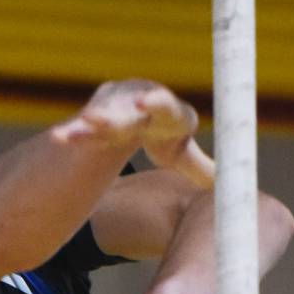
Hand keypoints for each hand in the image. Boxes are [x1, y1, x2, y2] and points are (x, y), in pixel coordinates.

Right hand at [54, 80, 214, 189]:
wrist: (133, 108)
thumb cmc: (163, 133)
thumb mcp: (181, 151)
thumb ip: (200, 167)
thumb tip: (235, 189)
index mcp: (168, 113)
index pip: (166, 107)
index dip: (156, 104)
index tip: (143, 104)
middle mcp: (139, 106)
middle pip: (127, 114)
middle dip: (113, 117)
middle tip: (98, 118)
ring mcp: (115, 111)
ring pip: (101, 120)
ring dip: (87, 128)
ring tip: (66, 135)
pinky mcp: (94, 118)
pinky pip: (83, 128)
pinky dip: (73, 135)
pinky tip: (58, 139)